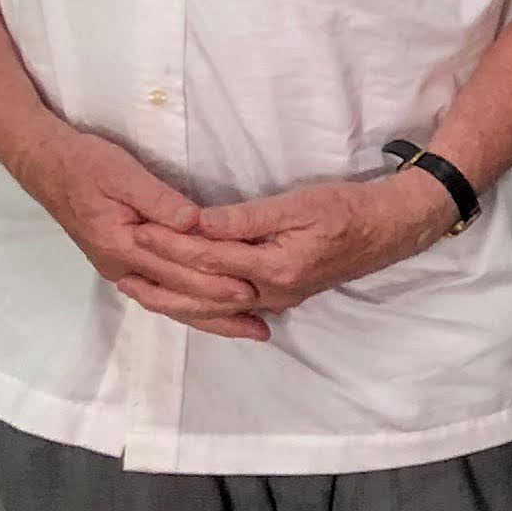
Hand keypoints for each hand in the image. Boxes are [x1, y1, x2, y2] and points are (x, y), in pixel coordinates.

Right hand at [23, 126, 273, 341]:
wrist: (47, 165)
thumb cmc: (86, 164)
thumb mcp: (122, 173)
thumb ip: (159, 199)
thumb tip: (194, 222)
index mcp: (121, 245)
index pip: (177, 271)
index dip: (214, 281)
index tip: (249, 290)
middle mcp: (121, 267)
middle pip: (178, 296)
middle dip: (220, 310)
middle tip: (261, 325)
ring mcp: (121, 269)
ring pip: (171, 303)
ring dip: (210, 318)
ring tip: (248, 330)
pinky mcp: (125, 264)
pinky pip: (162, 295)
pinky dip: (190, 307)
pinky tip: (214, 314)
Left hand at [143, 170, 452, 324]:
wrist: (391, 229)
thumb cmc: (349, 208)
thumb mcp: (298, 203)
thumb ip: (245, 218)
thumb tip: (198, 223)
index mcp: (276, 267)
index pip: (209, 257)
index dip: (169, 243)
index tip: (135, 228)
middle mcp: (274, 292)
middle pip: (205, 292)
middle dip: (161, 280)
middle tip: (120, 268)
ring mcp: (279, 298)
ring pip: (215, 308)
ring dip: (175, 301)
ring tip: (138, 291)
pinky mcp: (282, 295)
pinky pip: (232, 307)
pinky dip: (202, 306)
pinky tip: (183, 302)